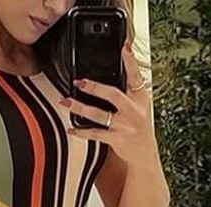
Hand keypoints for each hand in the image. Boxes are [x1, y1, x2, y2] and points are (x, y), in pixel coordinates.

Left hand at [58, 41, 155, 166]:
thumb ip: (127, 92)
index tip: (123, 48)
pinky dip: (81, 131)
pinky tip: (71, 128)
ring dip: (80, 108)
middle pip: (113, 94)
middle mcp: (134, 110)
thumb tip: (108, 78)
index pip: (136, 76)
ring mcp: (125, 125)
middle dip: (94, 87)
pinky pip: (95, 134)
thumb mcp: (139, 106)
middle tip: (79, 82)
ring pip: (99, 114)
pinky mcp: (117, 139)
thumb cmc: (138, 128)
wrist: (144, 154)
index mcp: (140, 98)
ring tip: (67, 102)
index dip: (130, 62)